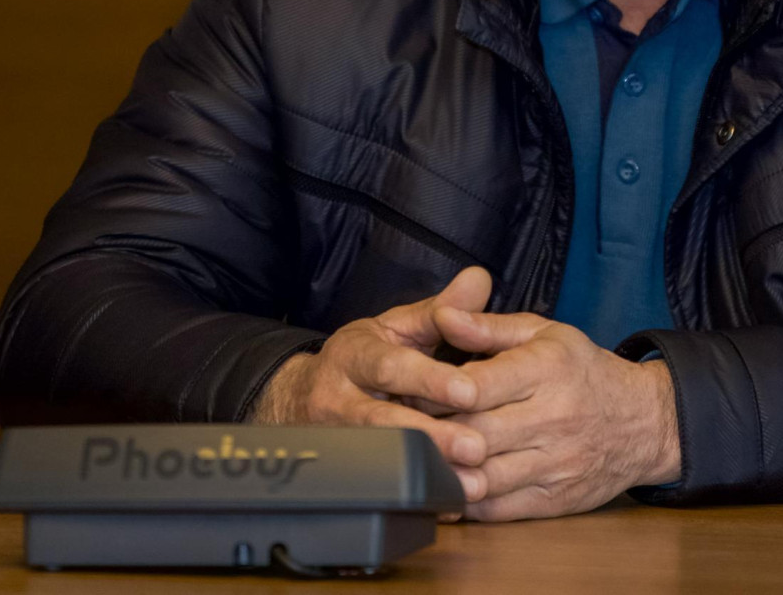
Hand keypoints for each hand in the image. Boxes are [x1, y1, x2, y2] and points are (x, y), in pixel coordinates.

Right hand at [250, 267, 494, 500]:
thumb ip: (439, 310)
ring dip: (427, 472)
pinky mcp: (341, 471)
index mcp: (353, 355)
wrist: (301, 399)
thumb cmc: (364, 359)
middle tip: (476, 446)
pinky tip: (448, 505)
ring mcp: (337, 440)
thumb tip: (481, 278)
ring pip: (379, 458)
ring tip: (470, 482)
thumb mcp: (395, 327)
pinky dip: (414, 498)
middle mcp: (338, 399)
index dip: (428, 379)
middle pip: (382, 420)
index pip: (390, 366)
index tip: (468, 391)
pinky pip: (378, 488)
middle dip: (431, 435)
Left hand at [432, 308, 680, 520]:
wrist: (644, 422)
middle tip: (400, 424)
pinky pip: (498, 508)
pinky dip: (465, 501)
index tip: (408, 386)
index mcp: (547, 369)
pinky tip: (445, 485)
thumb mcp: (544, 333)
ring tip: (416, 457)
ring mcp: (555, 463)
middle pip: (475, 434)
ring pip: (483, 476)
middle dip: (432, 431)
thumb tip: (442, 315)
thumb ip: (488, 326)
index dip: (436, 389)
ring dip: (444, 470)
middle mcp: (553, 417)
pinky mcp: (554, 499)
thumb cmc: (583, 370)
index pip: (479, 385)